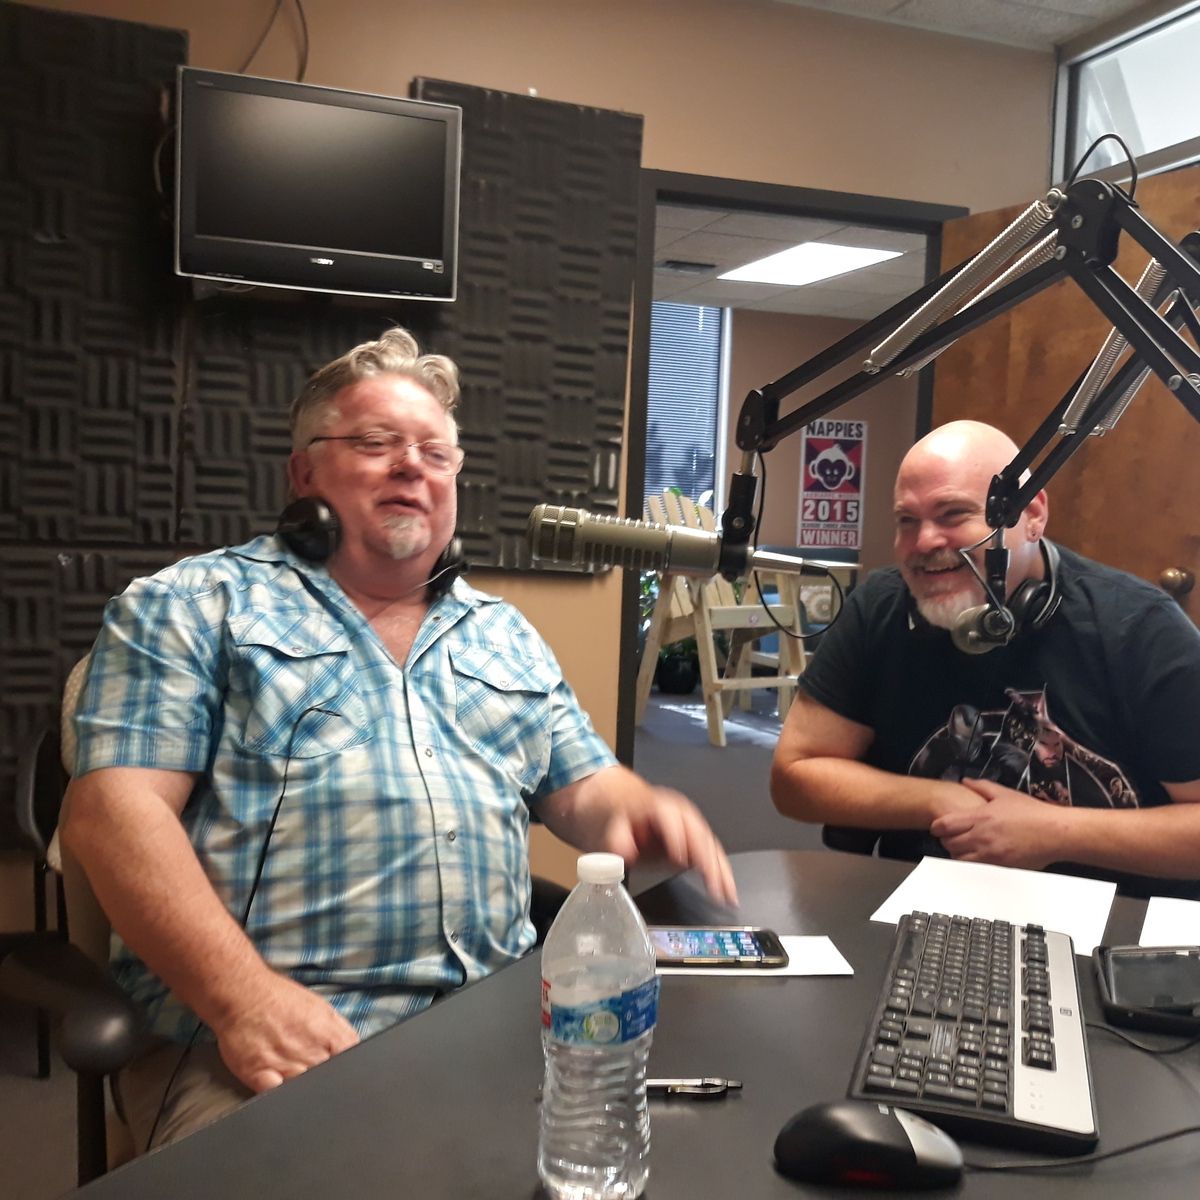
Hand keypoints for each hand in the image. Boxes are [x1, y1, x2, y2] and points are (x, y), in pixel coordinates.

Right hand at [212, 971, 359, 1092]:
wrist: (242, 993)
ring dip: (305, 1091)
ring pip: (306, 1092)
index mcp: (329, 1033)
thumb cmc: (279, 999)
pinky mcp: (258, 1074)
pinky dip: (280, 1100)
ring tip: (295, 1080)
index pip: (352, 1063)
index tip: (344, 1077)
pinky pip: (276, 1097)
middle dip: (326, 1083)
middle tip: (314, 1075)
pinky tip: (279, 1091)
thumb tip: (351, 1052)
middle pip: (329, 1081)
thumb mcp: (321, 1008)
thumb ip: (339, 1033)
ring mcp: (285, 1064)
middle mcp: (310, 1050)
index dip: (350, 1074)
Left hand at [598, 783, 738, 906]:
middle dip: (708, 860)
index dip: (677, 838)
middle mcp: (680, 812)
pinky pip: (713, 852)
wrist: (626, 804)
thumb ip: (617, 838)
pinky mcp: (697, 837)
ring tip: (728, 894)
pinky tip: (727, 888)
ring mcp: (691, 824)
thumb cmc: (621, 815)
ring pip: (711, 845)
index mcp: (659, 806)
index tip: (680, 858)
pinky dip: (721, 870)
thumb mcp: (610, 824)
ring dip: (721, 870)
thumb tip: (626, 852)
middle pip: (699, 834)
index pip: (672, 820)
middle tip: (714, 885)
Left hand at [929, 778, 1066, 869]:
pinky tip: (978, 857)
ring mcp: (990, 855)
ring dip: (958, 853)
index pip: (945, 825)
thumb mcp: (1006, 794)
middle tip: (952, 837)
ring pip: (959, 859)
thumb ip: (982, 786)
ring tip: (964, 847)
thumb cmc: (1032, 813)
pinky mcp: (1000, 868)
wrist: (1055, 833)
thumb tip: (964, 781)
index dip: (937, 827)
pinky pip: (976, 869)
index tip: (938, 827)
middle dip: (946, 840)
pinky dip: (971, 864)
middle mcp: (982, 837)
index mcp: (981, 817)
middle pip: (949, 844)